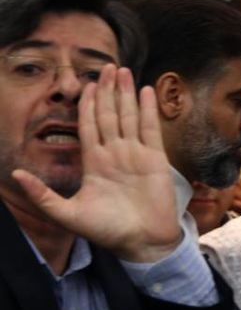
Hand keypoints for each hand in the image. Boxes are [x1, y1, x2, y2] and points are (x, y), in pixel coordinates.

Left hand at [12, 65, 181, 262]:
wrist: (142, 242)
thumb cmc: (107, 231)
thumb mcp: (66, 214)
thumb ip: (42, 195)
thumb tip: (16, 175)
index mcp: (94, 162)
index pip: (89, 125)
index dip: (88, 104)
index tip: (87, 84)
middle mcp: (115, 153)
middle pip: (110, 114)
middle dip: (108, 90)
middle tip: (108, 67)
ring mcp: (136, 155)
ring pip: (129, 116)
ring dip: (126, 93)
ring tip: (124, 71)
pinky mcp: (155, 159)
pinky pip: (150, 129)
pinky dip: (148, 110)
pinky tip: (145, 91)